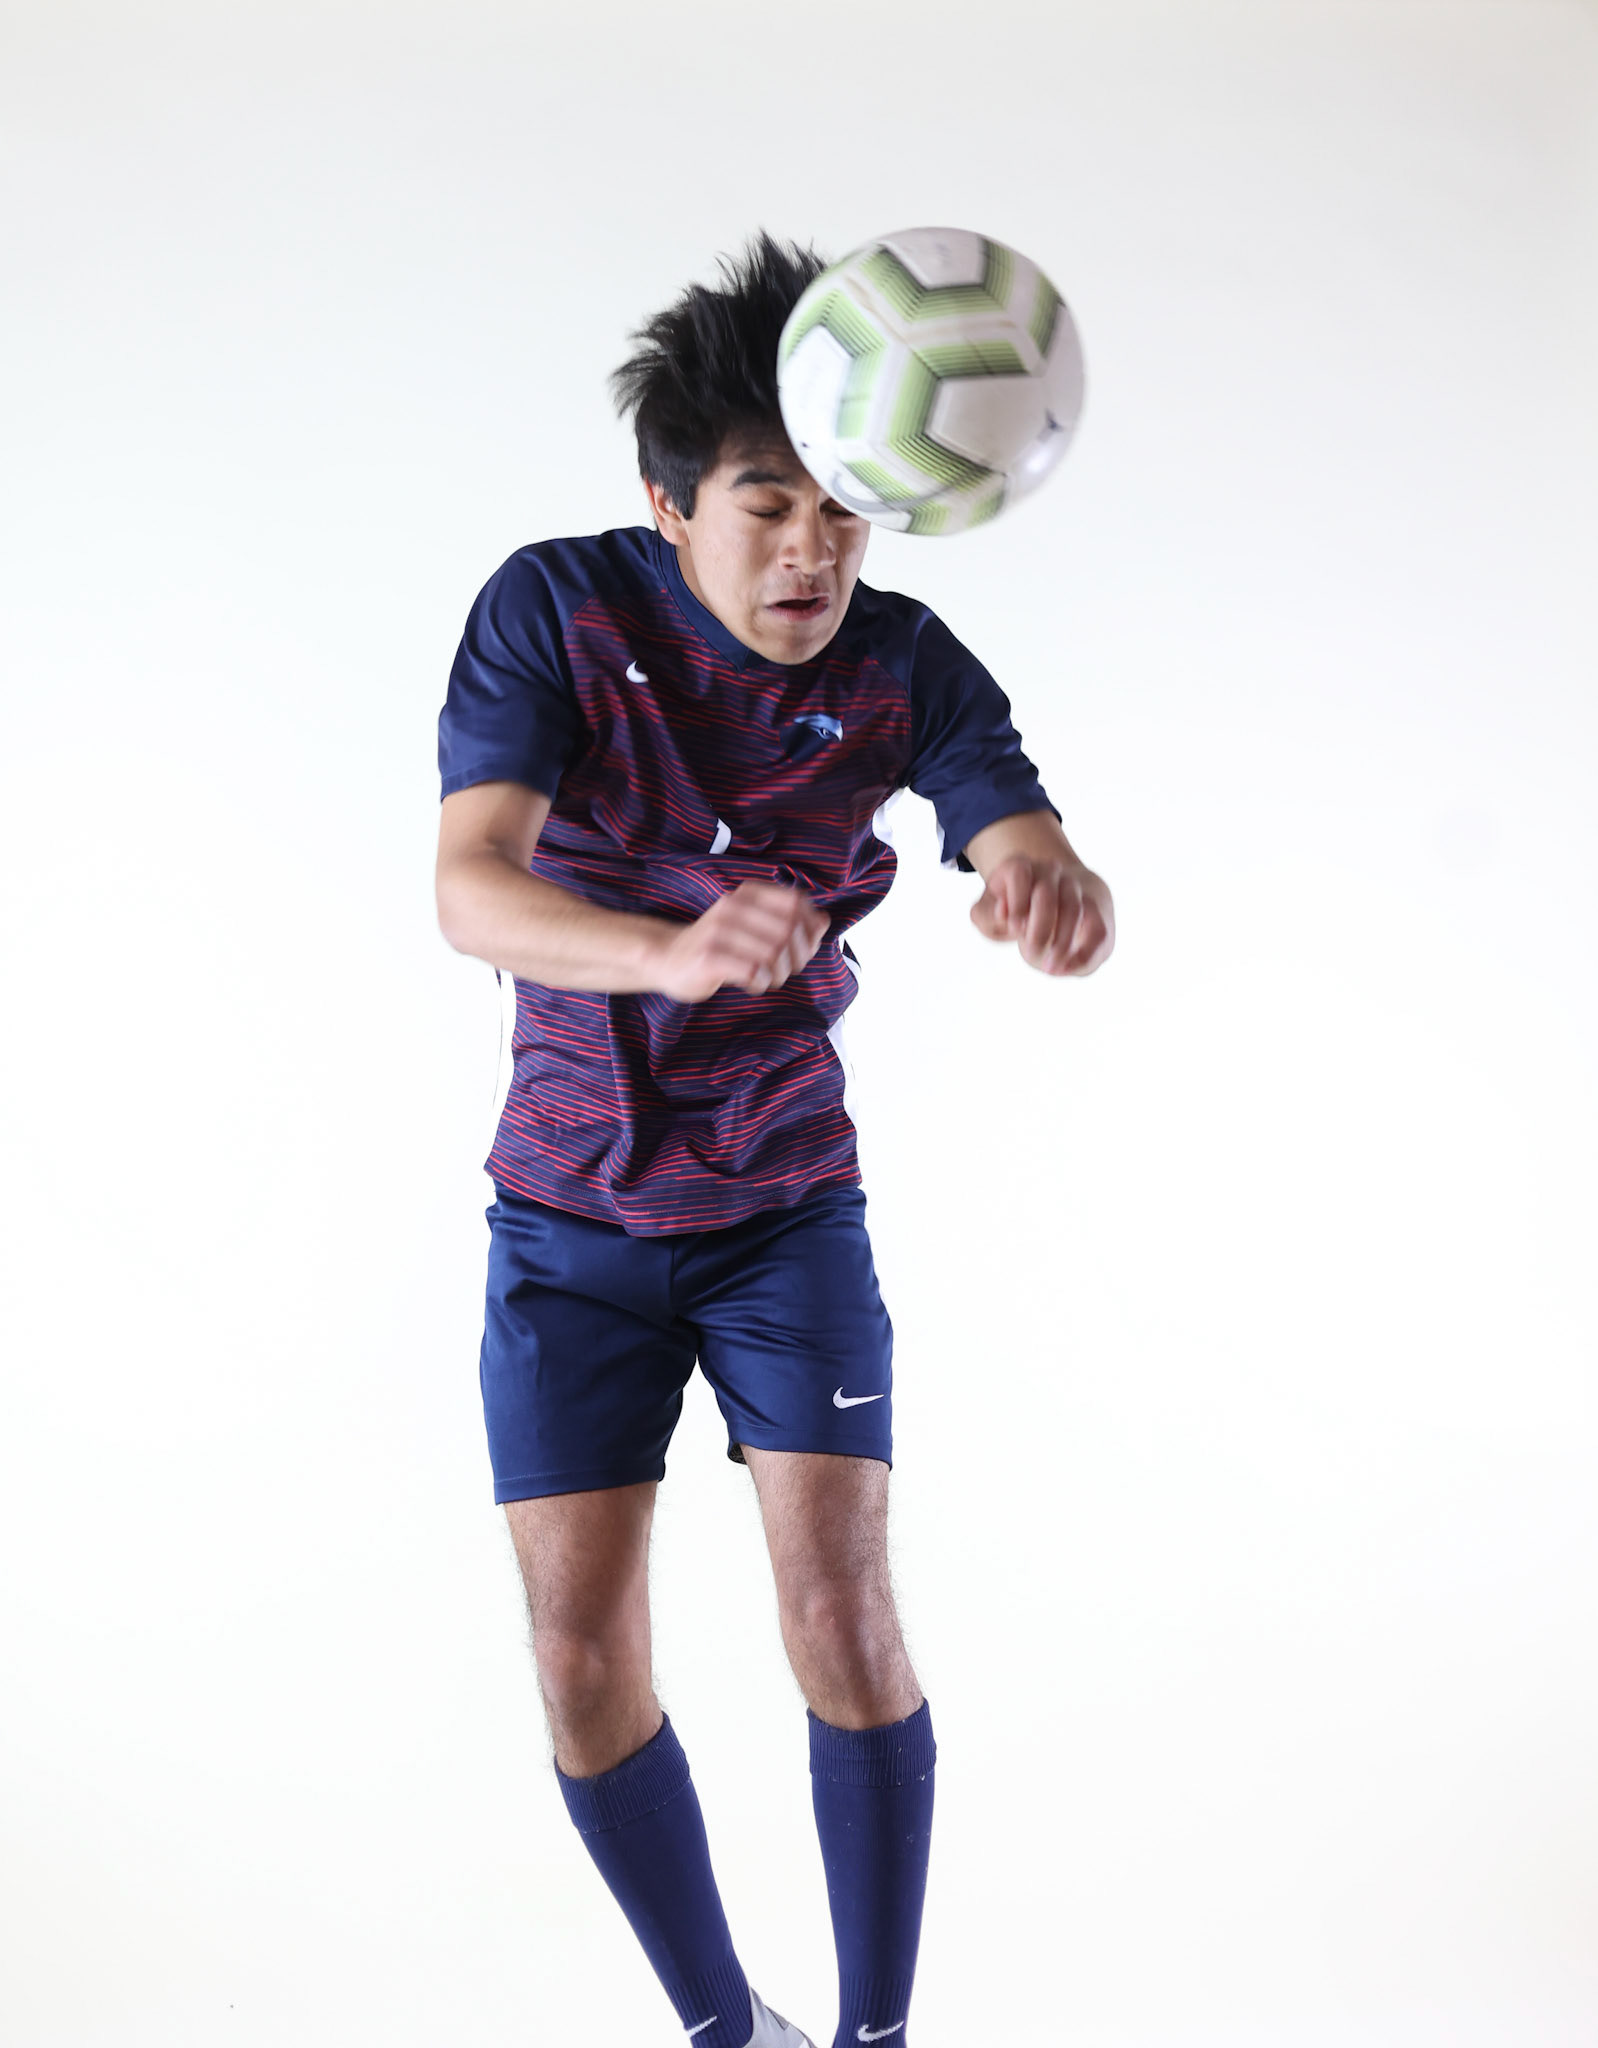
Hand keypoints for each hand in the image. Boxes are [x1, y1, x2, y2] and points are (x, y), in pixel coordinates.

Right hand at [655, 881, 829, 1002]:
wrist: (667, 957)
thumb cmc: (718, 945)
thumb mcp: (753, 925)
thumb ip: (788, 921)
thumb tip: (824, 921)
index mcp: (748, 894)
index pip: (797, 903)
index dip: (809, 929)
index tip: (802, 948)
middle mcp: (733, 905)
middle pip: (789, 930)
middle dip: (796, 957)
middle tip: (784, 970)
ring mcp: (719, 930)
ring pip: (774, 953)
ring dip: (779, 973)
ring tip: (767, 978)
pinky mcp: (709, 956)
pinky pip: (754, 971)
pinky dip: (761, 982)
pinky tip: (752, 983)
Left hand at [970, 855, 1114, 975]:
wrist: (1050, 904)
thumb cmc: (1013, 913)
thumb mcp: (989, 914)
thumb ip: (985, 914)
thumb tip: (1002, 912)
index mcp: (1020, 868)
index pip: (1019, 872)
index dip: (1017, 901)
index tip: (1014, 928)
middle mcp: (1050, 871)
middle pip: (1047, 892)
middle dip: (1039, 926)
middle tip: (1029, 952)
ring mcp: (1074, 889)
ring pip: (1074, 910)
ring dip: (1061, 942)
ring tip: (1047, 968)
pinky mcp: (1096, 911)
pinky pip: (1097, 931)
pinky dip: (1083, 953)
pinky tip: (1065, 969)